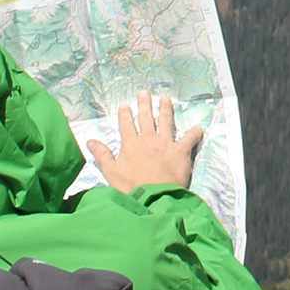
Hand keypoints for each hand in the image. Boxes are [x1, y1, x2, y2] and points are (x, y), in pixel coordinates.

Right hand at [89, 91, 203, 192]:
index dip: (125, 114)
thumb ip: (102, 155)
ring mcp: (166, 144)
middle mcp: (148, 139)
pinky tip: (199, 127)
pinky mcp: (181, 152)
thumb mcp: (111, 172)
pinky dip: (195, 133)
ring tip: (166, 99)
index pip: (126, 125)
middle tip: (144, 93)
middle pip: (146, 118)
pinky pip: (189, 139)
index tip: (125, 105)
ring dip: (166, 109)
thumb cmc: (131, 187)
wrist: (154, 196)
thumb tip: (90, 141)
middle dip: (144, 104)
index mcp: (131, 144)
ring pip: (166, 122)